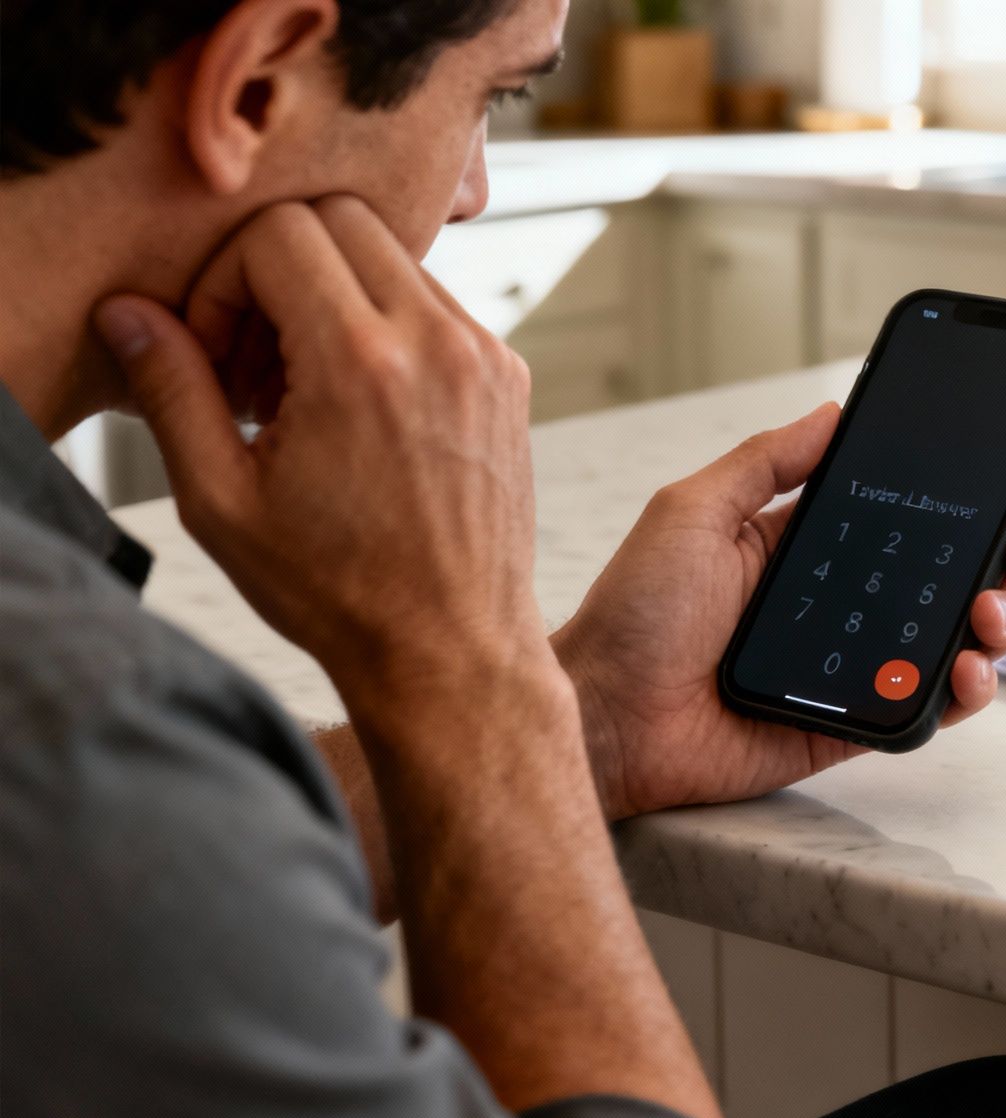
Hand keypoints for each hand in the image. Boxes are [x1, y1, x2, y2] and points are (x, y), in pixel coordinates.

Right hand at [95, 196, 547, 692]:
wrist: (451, 647)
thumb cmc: (340, 590)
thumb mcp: (222, 500)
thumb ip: (171, 390)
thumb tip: (130, 314)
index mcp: (362, 362)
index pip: (275, 233)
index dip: (222, 283)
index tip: (217, 358)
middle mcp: (437, 342)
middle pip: (337, 218)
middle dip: (275, 267)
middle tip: (251, 358)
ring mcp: (485, 355)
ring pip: (391, 255)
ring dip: (332, 294)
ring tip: (300, 390)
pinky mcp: (510, 376)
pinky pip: (435, 303)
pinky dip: (385, 325)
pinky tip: (355, 405)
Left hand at [551, 403, 1005, 817]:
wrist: (606, 716)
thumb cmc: (632, 616)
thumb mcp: (693, 511)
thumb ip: (766, 462)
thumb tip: (832, 410)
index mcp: (806, 550)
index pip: (903, 523)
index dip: (959, 508)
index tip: (1005, 487)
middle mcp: (839, 607)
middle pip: (946, 579)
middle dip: (1003, 562)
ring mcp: (850, 669)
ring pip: (950, 644)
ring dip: (995, 626)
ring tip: (991, 616)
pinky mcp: (850, 726)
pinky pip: (923, 710)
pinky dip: (962, 693)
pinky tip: (969, 673)